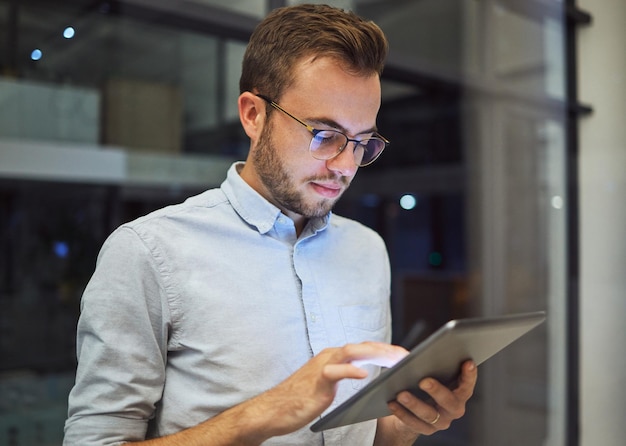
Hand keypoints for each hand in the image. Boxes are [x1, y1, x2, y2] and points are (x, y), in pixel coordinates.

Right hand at [241, 342, 408, 440]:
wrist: (274, 409)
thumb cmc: (300, 399)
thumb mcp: (327, 384)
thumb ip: (344, 374)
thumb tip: (365, 372)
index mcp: (333, 357)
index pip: (364, 348)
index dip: (385, 350)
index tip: (404, 355)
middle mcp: (329, 356)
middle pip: (362, 346)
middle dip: (386, 349)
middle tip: (407, 355)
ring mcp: (322, 366)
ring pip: (352, 352)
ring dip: (375, 353)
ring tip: (394, 359)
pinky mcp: (317, 381)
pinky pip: (336, 371)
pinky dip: (351, 371)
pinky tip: (365, 375)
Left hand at [385, 360, 476, 438]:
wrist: (410, 413)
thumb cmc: (421, 386)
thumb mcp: (429, 374)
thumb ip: (429, 366)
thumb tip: (412, 355)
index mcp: (458, 393)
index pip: (467, 385)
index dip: (469, 376)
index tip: (467, 362)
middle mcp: (453, 409)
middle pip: (450, 402)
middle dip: (437, 391)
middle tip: (424, 381)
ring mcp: (440, 421)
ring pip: (429, 414)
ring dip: (415, 403)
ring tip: (401, 394)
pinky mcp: (425, 429)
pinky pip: (413, 423)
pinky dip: (402, 412)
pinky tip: (392, 403)